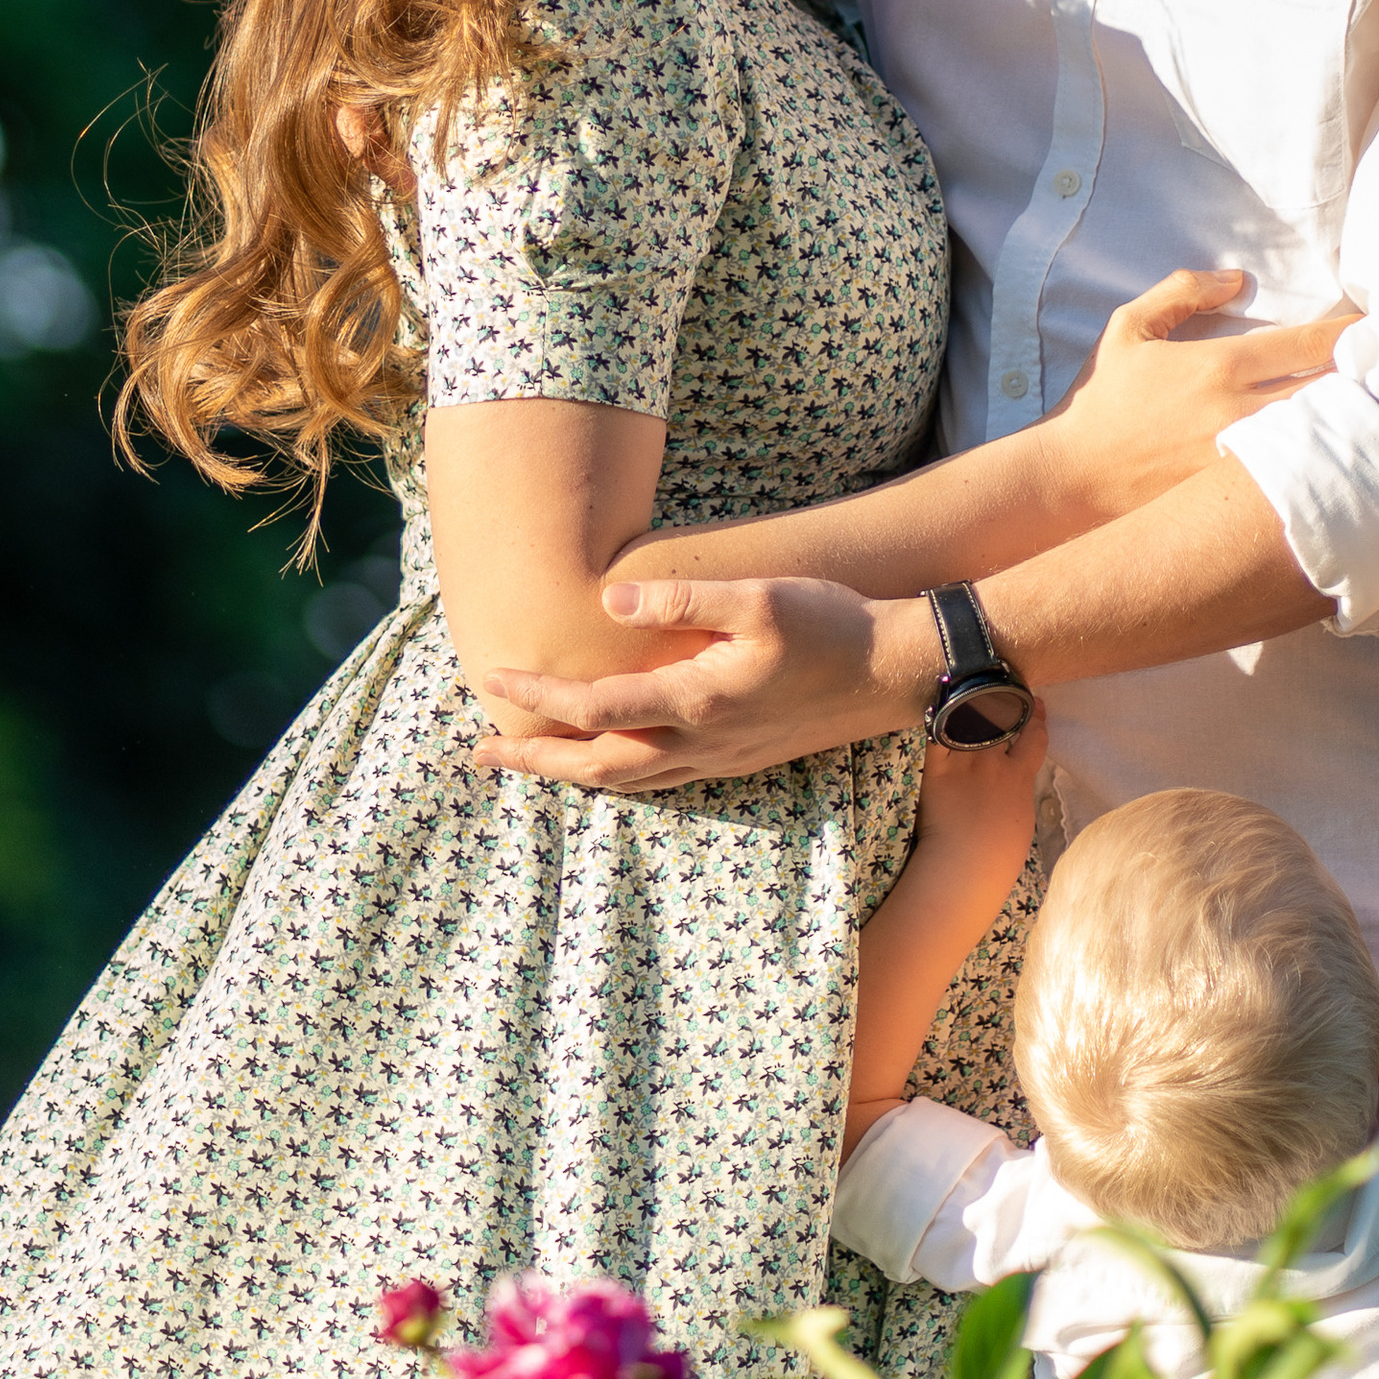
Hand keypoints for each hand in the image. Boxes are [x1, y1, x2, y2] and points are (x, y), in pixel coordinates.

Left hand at [474, 577, 937, 791]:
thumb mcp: (756, 597)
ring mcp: (723, 758)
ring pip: (629, 782)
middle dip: (536, 759)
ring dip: (571, 773)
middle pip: (598, 766)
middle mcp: (703, 742)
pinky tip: (609, 761)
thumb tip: (609, 597)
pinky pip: (662, 780)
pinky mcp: (741, 759)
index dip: (537, 697)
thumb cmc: (832, 625)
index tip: (493, 678)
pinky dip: (619, 776)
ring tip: (529, 760)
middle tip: (482, 752)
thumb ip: (680, 598)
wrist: (897, 673)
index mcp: (697, 701)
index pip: (595, 708)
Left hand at [912, 702, 1048, 907]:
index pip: (1034, 738)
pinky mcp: (936, 767)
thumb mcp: (1022, 820)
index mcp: (1020, 777)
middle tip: (998, 692)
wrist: (966, 862)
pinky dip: (940, 720)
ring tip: (968, 694)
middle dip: (1002, 703)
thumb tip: (1013, 784)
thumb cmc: (999, 855)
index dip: (1036, 718)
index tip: (1036, 704)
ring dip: (971, 705)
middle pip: (1001, 721)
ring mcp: (965, 761)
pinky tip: (941, 709)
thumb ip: (1017, 793)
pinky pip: (938, 733)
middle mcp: (994, 761)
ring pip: (971, 720)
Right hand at [1053, 271, 1355, 521]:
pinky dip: (1321, 458)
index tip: (1376, 327)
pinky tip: (1341, 453)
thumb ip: (1181, 292)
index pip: (1307, 344)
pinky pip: (1294, 471)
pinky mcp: (1237, 493)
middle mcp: (1239, 412)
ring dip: (1350, 420)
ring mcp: (1242, 458)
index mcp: (1219, 366)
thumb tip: (1235, 279)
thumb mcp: (1128, 328)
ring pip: (1318, 435)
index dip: (1350, 334)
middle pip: (1328, 392)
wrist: (1073, 478)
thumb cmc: (1101, 399)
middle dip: (1364, 378)